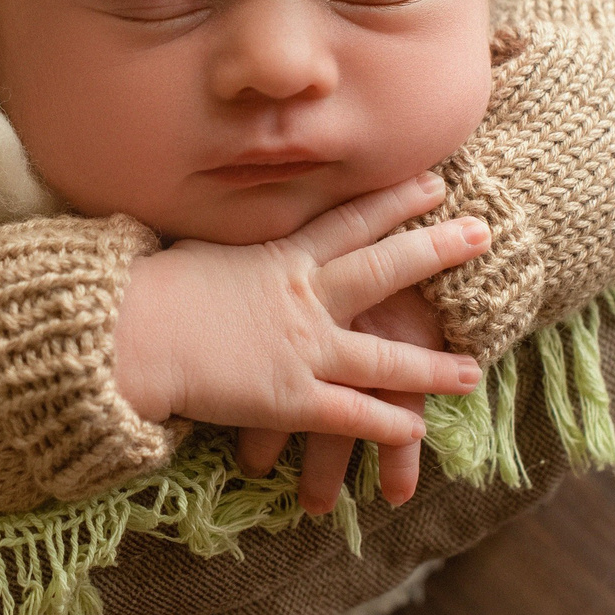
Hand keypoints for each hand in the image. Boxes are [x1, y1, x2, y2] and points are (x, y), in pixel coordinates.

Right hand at [113, 171, 487, 512]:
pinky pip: (350, 414)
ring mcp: (303, 350)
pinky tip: (417, 432)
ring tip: (473, 371)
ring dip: (430, 367)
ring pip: (382, 357)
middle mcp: (304, 299)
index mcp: (280, 260)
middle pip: (383, 270)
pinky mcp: (290, 398)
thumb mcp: (199, 252)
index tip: (434, 183)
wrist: (132, 333)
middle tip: (481, 233)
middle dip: (436, 251)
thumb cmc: (149, 291)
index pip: (349, 223)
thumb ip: (230, 248)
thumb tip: (228, 236)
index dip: (395, 203)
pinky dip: (385, 424)